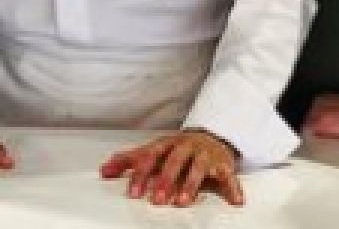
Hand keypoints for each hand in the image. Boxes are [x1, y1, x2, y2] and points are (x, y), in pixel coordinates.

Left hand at [100, 129, 242, 207]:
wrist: (211, 136)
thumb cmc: (176, 149)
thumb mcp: (152, 151)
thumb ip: (129, 160)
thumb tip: (104, 170)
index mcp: (166, 144)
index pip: (150, 157)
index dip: (141, 175)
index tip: (133, 193)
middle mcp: (185, 146)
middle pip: (174, 162)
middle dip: (165, 181)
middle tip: (157, 200)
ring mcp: (205, 154)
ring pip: (198, 168)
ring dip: (190, 185)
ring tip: (182, 202)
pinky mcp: (223, 163)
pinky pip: (229, 175)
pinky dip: (233, 187)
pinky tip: (235, 200)